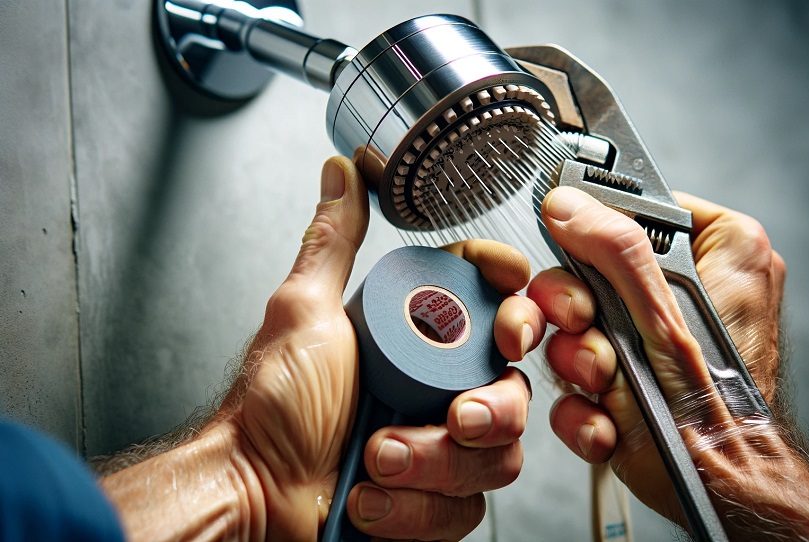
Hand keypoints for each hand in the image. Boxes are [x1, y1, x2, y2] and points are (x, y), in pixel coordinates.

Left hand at [102, 157, 542, 541]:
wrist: (256, 494)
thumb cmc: (272, 410)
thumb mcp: (307, 312)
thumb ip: (334, 240)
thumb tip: (342, 172)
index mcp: (418, 339)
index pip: (495, 310)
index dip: (518, 312)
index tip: (510, 323)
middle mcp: (438, 389)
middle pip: (514, 390)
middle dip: (487, 410)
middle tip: (453, 416)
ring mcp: (441, 446)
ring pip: (497, 455)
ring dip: (437, 464)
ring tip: (379, 458)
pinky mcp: (438, 500)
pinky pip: (468, 506)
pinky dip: (420, 508)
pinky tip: (376, 496)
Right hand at [527, 187, 808, 538]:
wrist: (713, 489)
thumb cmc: (716, 410)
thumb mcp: (664, 315)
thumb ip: (617, 250)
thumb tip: (568, 205)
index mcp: (718, 254)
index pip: (639, 209)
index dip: (598, 230)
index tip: (575, 244)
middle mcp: (683, 292)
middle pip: (593, 269)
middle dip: (576, 308)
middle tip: (582, 319)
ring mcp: (649, 338)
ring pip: (576, 325)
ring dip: (577, 359)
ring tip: (604, 380)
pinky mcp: (625, 378)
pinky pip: (577, 373)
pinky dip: (583, 401)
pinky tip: (607, 414)